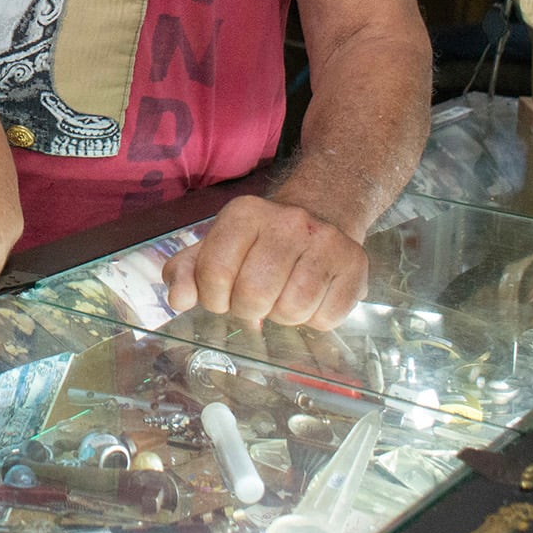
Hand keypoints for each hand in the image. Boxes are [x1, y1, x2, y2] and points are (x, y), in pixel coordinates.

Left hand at [163, 195, 368, 329]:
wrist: (322, 212)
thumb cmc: (260, 241)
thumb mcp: (218, 245)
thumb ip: (188, 271)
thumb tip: (178, 299)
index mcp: (244, 213)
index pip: (214, 272)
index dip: (214, 298)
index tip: (223, 295)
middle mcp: (287, 221)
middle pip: (254, 295)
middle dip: (248, 309)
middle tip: (256, 299)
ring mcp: (325, 241)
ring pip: (292, 310)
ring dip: (283, 316)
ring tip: (284, 296)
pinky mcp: (354, 264)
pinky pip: (326, 318)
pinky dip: (314, 320)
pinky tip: (312, 298)